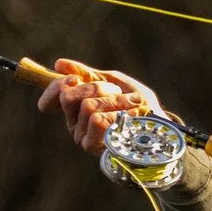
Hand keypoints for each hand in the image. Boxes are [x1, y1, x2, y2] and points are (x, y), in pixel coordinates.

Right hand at [37, 57, 159, 156]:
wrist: (158, 122)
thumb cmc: (136, 102)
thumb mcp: (112, 81)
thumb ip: (87, 74)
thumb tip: (59, 64)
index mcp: (76, 108)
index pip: (53, 96)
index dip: (59, 84)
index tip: (74, 78)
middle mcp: (75, 124)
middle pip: (68, 97)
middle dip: (96, 88)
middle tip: (116, 91)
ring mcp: (83, 137)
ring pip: (87, 106)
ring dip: (114, 101)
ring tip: (131, 105)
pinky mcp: (94, 146)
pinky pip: (98, 120)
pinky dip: (118, 113)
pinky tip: (131, 116)